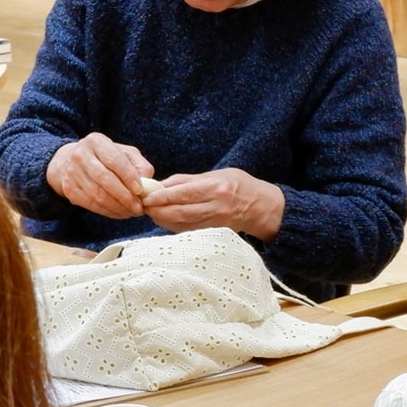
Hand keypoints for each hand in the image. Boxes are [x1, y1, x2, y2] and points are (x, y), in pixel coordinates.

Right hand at [46, 133, 153, 218]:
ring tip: (132, 212)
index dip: (129, 177)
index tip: (140, 190)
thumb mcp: (125, 153)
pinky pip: (91, 204)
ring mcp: (72, 173)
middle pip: (105, 180)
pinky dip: (108, 212)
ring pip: (98, 195)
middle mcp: (80, 155)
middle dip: (125, 197)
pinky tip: (119, 212)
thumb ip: (140, 166)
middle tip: (138, 208)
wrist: (70, 161)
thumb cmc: (105, 157)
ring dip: (118, 207)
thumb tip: (146, 185)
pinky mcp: (69, 189)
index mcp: (96, 142)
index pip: (115, 161)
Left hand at [141, 168, 284, 241]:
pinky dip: (173, 226)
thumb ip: (189, 180)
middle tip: (144, 207)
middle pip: (179, 211)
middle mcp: (216, 206)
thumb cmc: (239, 185)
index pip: (182, 193)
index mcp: (216, 187)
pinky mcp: (214, 232)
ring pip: (181, 224)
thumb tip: (161, 185)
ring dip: (162, 219)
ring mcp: (216, 222)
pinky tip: (166, 220)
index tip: (146, 196)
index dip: (161, 196)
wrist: (262, 207)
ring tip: (152, 213)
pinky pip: (188, 230)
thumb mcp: (217, 174)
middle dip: (157, 210)